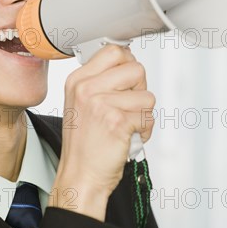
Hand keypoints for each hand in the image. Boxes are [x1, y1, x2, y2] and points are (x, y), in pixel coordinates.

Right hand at [48, 44, 155, 220]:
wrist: (80, 177)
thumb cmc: (85, 143)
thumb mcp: (80, 102)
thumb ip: (100, 79)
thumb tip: (127, 60)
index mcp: (78, 79)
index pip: (114, 50)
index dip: (128, 64)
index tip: (127, 81)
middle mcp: (86, 88)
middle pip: (136, 68)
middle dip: (140, 89)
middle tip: (128, 106)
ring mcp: (101, 104)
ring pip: (147, 95)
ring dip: (143, 113)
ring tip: (126, 125)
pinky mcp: (117, 121)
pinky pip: (148, 117)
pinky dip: (144, 130)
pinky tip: (128, 137)